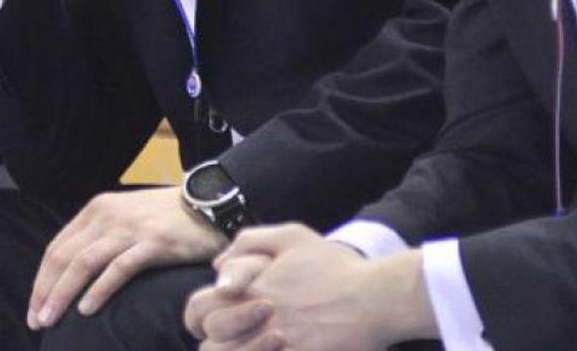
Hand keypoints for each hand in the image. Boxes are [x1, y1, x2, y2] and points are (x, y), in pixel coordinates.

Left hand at [28, 186, 225, 329]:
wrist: (208, 203)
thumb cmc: (166, 217)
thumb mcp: (124, 218)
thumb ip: (100, 237)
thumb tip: (73, 271)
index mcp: (96, 210)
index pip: (57, 248)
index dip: (41, 279)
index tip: (34, 306)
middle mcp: (107, 215)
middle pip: (64, 257)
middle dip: (45, 291)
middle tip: (36, 321)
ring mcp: (129, 228)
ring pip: (83, 263)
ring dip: (63, 294)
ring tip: (51, 320)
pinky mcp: (153, 243)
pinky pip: (118, 269)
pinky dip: (99, 290)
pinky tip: (87, 310)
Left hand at [187, 224, 433, 350]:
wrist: (377, 297)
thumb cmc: (336, 266)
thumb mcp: (292, 237)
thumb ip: (249, 242)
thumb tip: (218, 264)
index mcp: (252, 289)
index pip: (199, 311)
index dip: (198, 319)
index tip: (209, 321)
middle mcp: (260, 319)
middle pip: (212, 344)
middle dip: (216, 343)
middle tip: (232, 340)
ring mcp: (280, 344)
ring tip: (252, 346)